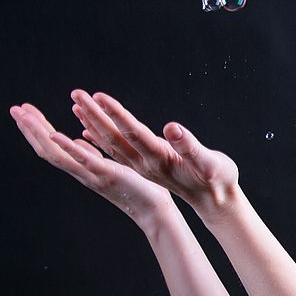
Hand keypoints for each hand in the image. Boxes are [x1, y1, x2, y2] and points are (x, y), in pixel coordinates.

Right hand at [10, 102, 177, 231]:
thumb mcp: (110, 165)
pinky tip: (55, 135)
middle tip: (15, 109)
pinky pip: (84, 161)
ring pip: (58, 154)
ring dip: (39, 134)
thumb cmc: (138, 188)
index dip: (37, 130)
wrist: (154, 210)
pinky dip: (68, 148)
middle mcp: (83, 173)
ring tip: (24, 116)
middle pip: (48, 149)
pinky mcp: (107, 175)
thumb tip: (78, 139)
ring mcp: (93, 175)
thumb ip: (92, 154)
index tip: (24, 112)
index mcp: (84, 168)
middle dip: (31, 129)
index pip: (54, 147)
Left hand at [69, 89, 239, 217]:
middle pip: (115, 136)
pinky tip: (89, 133)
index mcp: (161, 159)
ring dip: (93, 124)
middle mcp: (146, 164)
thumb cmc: (219, 179)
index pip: (133, 132)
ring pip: (112, 143)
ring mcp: (143, 167)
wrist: (215, 201)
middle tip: (77, 94)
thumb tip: (172, 128)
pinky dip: (101, 140)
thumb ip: (190, 146)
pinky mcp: (144, 167)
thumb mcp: (211, 163)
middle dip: (95, 114)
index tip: (99, 96)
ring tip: (76, 106)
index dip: (116, 113)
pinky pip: (117, 152)